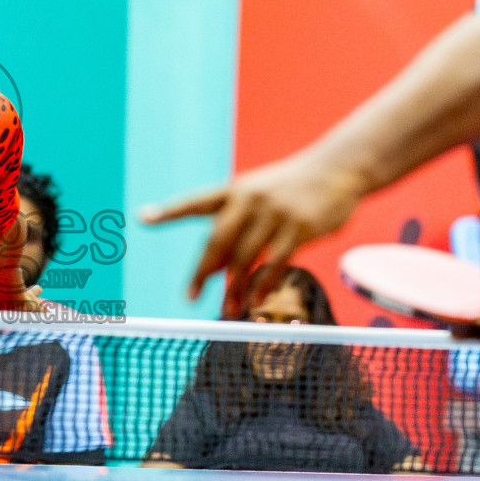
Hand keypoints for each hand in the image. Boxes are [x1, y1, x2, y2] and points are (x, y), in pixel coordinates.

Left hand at [142, 151, 363, 315]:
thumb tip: (213, 269)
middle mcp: (250, 199)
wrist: (336, 170)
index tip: (142, 217)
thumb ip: (234, 227)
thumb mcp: (258, 196)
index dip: (169, 211)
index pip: (196, 201)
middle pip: (217, 240)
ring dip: (235, 287)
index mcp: (234, 190)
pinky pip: (276, 262)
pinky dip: (264, 283)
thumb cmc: (290, 189)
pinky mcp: (299, 227)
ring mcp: (275, 213)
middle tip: (188, 297)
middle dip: (202, 271)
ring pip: (246, 257)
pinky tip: (256, 299)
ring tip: (227, 311)